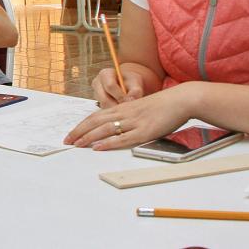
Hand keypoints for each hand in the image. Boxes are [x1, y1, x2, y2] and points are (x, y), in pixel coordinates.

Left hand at [64, 84, 193, 149]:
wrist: (181, 100)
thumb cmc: (163, 105)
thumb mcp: (140, 108)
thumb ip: (128, 116)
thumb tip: (117, 128)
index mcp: (123, 108)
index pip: (96, 116)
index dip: (82, 125)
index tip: (71, 133)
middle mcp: (125, 113)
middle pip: (96, 121)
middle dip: (79, 131)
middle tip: (66, 140)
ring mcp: (134, 122)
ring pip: (105, 129)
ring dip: (89, 137)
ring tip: (76, 144)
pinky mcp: (145, 131)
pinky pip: (123, 138)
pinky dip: (109, 143)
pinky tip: (99, 147)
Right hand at [91, 68, 144, 107]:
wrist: (128, 85)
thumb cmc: (131, 82)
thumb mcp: (135, 82)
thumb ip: (135, 90)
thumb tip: (131, 100)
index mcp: (105, 74)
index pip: (110, 86)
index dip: (120, 95)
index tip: (130, 101)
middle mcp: (97, 83)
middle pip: (104, 99)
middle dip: (117, 106)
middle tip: (128, 110)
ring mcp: (96, 94)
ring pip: (104, 107)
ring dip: (115, 110)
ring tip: (126, 110)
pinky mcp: (98, 103)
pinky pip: (104, 111)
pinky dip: (113, 113)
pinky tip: (122, 111)